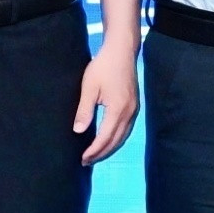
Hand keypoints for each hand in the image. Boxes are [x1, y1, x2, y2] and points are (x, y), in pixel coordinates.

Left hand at [75, 44, 140, 167]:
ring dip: (110, 148)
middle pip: (116, 141)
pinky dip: (117, 139)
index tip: (83, 158)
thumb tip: (78, 131)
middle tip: (86, 161)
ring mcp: (134, 110)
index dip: (94, 150)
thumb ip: (84, 110)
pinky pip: (127, 129)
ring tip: (96, 155)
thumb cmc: (103, 66)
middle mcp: (129, 113)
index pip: (105, 137)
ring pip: (123, 136)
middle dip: (101, 153)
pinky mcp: (135, 106)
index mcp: (118, 109)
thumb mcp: (89, 87)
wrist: (121, 51)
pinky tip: (109, 140)